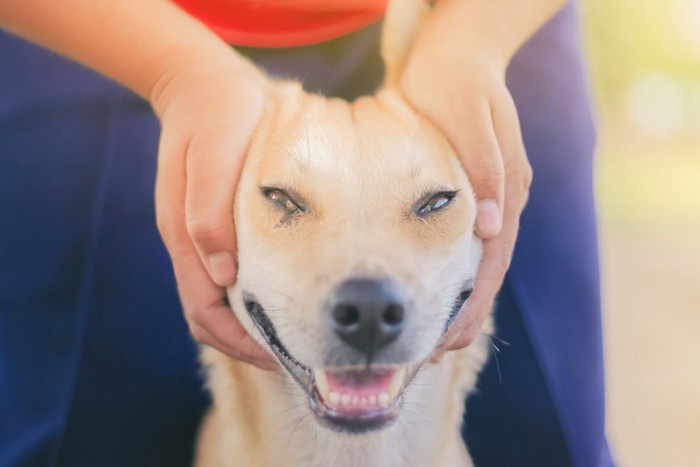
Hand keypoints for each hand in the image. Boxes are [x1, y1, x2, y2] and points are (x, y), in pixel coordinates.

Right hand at [151, 60, 277, 369]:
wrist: (206, 82)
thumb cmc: (217, 114)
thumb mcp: (213, 155)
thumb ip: (209, 213)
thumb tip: (223, 272)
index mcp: (184, 234)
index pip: (204, 312)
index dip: (239, 342)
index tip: (281, 356)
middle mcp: (192, 243)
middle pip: (212, 317)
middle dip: (249, 344)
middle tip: (300, 353)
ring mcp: (205, 236)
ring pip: (224, 300)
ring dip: (254, 324)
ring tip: (299, 332)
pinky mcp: (221, 223)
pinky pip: (235, 274)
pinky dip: (258, 296)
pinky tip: (291, 293)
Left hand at [401, 44, 531, 349]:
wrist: (460, 55)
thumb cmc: (457, 85)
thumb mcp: (472, 119)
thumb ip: (486, 171)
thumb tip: (492, 228)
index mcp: (505, 190)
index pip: (491, 262)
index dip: (470, 304)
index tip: (447, 340)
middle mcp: (501, 201)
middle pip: (484, 272)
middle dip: (461, 316)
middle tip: (431, 356)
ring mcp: (489, 199)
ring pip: (473, 263)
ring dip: (452, 302)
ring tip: (427, 339)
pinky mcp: (472, 193)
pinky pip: (460, 245)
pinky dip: (445, 275)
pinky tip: (426, 293)